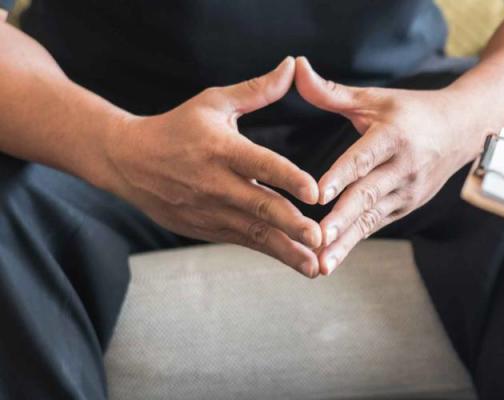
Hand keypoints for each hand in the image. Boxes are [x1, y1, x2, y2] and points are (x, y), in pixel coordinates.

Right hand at [101, 57, 323, 276]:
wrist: (126, 162)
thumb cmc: (178, 127)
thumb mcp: (214, 102)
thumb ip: (257, 90)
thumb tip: (292, 65)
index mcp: (221, 149)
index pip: (260, 164)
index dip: (288, 177)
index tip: (314, 191)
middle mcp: (216, 183)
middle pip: (259, 206)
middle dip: (291, 224)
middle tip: (319, 236)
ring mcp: (210, 211)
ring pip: (255, 233)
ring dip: (287, 250)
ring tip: (317, 265)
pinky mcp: (207, 230)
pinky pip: (244, 242)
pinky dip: (272, 253)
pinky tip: (299, 262)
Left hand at [294, 57, 485, 273]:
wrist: (462, 131)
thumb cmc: (411, 111)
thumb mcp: (375, 97)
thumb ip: (332, 92)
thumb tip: (297, 68)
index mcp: (394, 137)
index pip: (364, 158)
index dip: (341, 176)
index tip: (319, 194)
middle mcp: (403, 168)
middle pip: (367, 196)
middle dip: (342, 220)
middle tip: (317, 240)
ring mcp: (407, 192)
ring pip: (370, 219)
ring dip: (345, 243)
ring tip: (320, 264)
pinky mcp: (405, 208)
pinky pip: (375, 226)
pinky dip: (353, 243)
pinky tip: (330, 260)